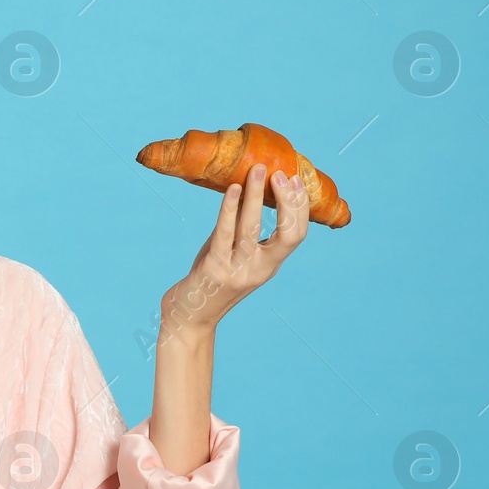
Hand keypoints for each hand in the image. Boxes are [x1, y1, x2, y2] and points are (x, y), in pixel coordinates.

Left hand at [161, 162, 308, 334]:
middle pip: (288, 233)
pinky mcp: (214, 269)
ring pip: (253, 228)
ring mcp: (238, 270)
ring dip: (256, 196)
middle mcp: (259, 269)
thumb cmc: (210, 280)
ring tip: (257, 170)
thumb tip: (248, 191)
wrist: (188, 318)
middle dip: (288, 200)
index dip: (300, 207)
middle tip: (281, 172)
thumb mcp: (234, 256)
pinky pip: (224, 233)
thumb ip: (243, 232)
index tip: (297, 180)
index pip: (297, 234)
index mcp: (269, 265)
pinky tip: (232, 189)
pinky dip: (229, 208)